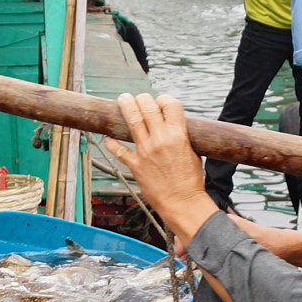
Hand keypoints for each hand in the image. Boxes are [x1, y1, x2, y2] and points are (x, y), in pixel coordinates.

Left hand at [105, 93, 226, 250]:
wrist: (183, 202)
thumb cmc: (191, 179)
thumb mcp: (192, 151)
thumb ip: (180, 135)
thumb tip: (167, 124)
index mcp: (179, 135)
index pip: (170, 103)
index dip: (164, 99)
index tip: (160, 103)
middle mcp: (161, 140)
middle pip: (147, 106)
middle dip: (142, 98)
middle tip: (138, 98)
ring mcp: (146, 152)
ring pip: (132, 120)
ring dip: (126, 105)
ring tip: (123, 99)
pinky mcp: (135, 165)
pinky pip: (118, 149)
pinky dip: (111, 141)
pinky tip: (108, 137)